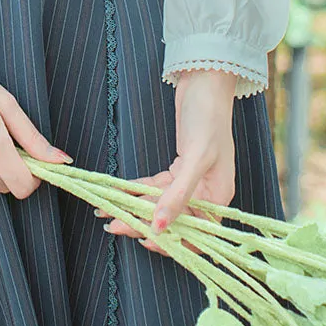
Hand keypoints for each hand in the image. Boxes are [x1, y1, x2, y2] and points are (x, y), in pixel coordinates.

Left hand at [97, 69, 237, 256]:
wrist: (204, 82)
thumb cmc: (208, 118)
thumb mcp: (196, 158)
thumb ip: (178, 195)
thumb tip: (159, 227)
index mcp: (218, 197)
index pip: (196, 233)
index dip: (171, 242)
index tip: (144, 240)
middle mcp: (206, 194)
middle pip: (173, 221)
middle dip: (143, 224)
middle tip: (113, 225)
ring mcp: (191, 182)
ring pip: (159, 204)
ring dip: (134, 209)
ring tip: (107, 213)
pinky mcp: (177, 169)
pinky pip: (154, 187)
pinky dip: (136, 191)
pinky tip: (116, 194)